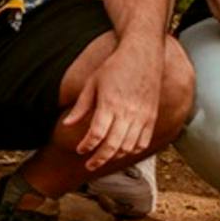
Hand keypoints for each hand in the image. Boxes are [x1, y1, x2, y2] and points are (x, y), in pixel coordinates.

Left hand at [63, 37, 168, 168]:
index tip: (79, 150)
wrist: (143, 55)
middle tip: (89, 165)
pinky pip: (143, 141)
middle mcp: (128, 113)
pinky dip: (132, 151)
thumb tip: (67, 124)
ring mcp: (142, 116)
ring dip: (115, 157)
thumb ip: (81, 106)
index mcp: (110, 104)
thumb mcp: (92, 83)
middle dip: (99, 159)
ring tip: (103, 158)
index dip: (86, 146)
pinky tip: (122, 152)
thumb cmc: (115, 67)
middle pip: (113, 145)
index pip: (97, 134)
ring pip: (129, 147)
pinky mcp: (152, 117)